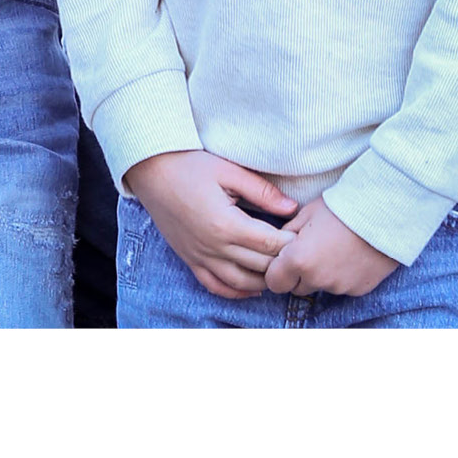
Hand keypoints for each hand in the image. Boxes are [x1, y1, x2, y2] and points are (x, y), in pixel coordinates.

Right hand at [124, 151, 298, 298]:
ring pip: (239, 282)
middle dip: (282, 262)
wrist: (151, 171)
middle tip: (299, 256)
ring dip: (262, 281)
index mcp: (226, 224)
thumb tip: (292, 208)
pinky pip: (214, 286)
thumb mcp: (229, 171)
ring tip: (280, 271)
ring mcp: (199, 257)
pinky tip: (251, 288)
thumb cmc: (190, 166)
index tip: (305, 239)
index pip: (269, 244)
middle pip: (258, 265)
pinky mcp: (189, 260)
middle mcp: (213, 247)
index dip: (291, 244)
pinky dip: (235, 292)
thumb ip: (263, 192)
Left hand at [262, 198, 398, 298]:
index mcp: (299, 260)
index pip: (274, 282)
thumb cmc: (344, 205)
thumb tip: (280, 243)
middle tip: (314, 249)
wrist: (386, 209)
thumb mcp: (308, 212)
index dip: (278, 270)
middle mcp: (318, 279)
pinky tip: (354, 253)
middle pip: (298, 287)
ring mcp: (340, 287)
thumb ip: (289, 232)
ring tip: (339, 247)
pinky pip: (344, 286)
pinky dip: (345, 275)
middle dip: (301, 272)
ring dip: (324, 273)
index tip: (286, 257)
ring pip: (323, 286)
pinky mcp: (360, 289)